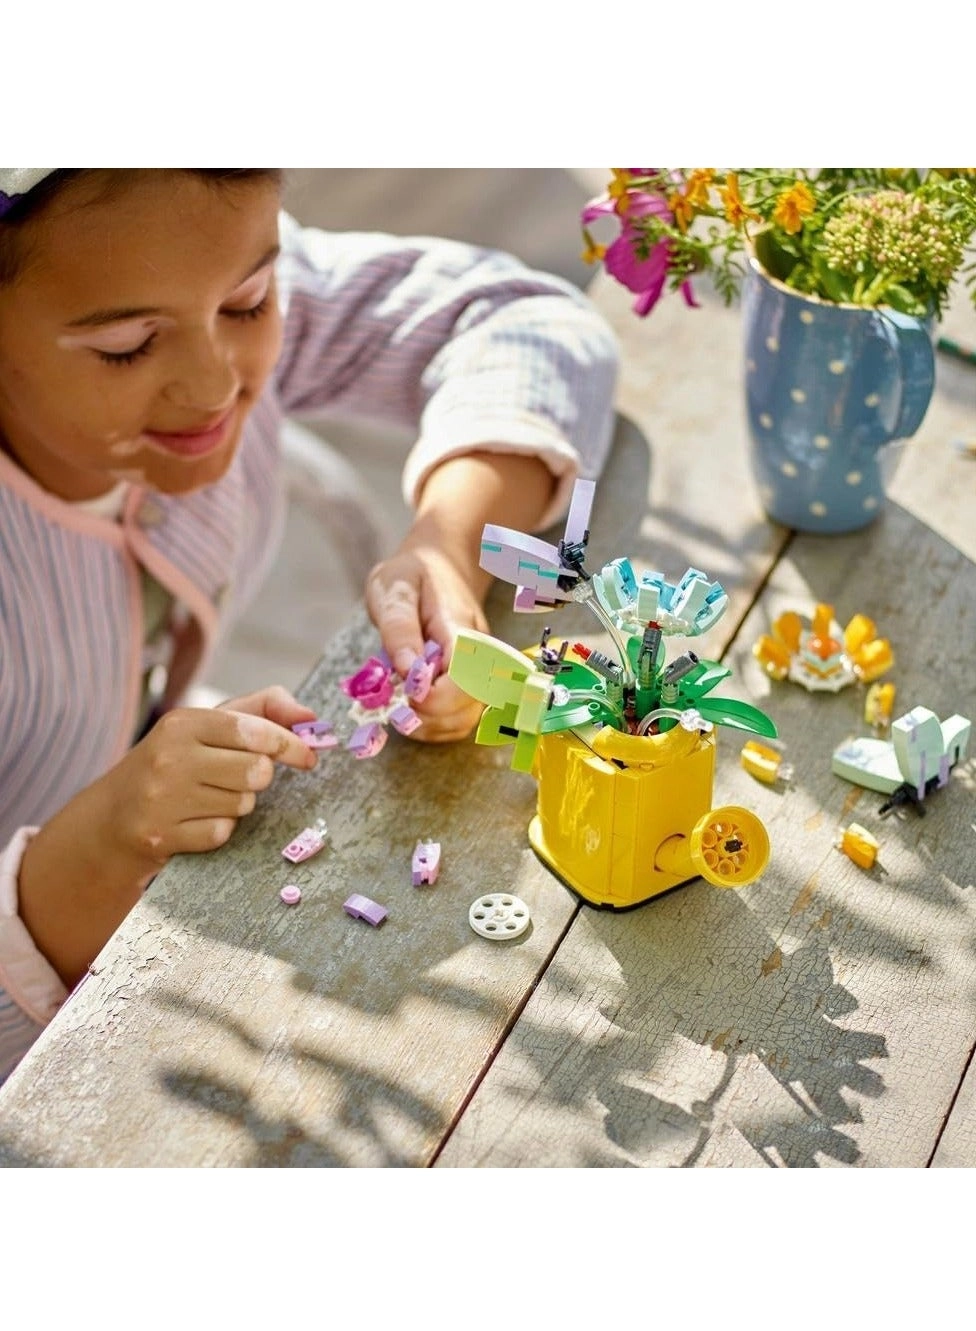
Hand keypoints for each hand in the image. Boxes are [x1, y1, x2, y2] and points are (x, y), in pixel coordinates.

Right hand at [18, 686, 319, 987]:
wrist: (113, 815)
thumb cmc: (177, 762)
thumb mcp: (210, 725)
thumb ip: (265, 708)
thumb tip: (312, 717)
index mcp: (183, 722)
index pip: (255, 731)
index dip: (290, 745)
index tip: (308, 756)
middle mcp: (169, 757)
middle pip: (256, 772)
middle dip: (259, 777)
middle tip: (241, 777)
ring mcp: (161, 798)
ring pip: (242, 804)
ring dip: (238, 804)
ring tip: (209, 797)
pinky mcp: (160, 836)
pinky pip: (222, 834)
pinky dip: (218, 829)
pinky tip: (196, 820)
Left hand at [365, 543, 487, 741]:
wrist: (441, 565)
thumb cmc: (413, 575)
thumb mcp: (394, 589)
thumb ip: (400, 629)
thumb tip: (408, 671)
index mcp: (460, 628)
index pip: (465, 675)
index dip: (434, 696)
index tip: (403, 691)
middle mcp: (480, 654)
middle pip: (470, 704)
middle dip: (428, 714)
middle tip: (394, 700)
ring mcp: (479, 671)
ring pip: (467, 719)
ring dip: (430, 725)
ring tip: (400, 706)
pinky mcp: (472, 684)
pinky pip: (461, 719)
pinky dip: (435, 726)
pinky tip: (412, 710)